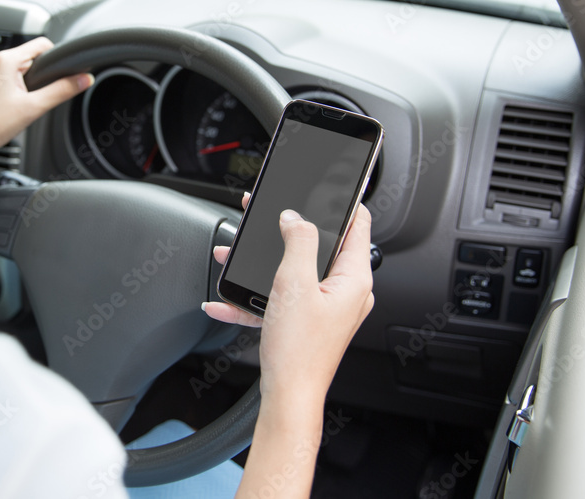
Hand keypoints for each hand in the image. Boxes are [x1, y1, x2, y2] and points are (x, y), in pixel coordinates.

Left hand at [0, 37, 92, 177]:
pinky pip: (1, 78)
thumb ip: (62, 91)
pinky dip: (9, 89)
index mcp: (5, 60)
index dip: (56, 57)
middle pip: (28, 58)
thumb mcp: (34, 108)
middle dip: (37, 77)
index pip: (41, 44)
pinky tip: (6, 107)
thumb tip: (83, 79)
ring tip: (17, 106)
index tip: (60, 73)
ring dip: (23, 84)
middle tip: (32, 100)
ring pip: (14, 69)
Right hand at [204, 194, 374, 402]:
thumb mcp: (294, 284)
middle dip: (287, 229)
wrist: (288, 398)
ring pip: (295, 270)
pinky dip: (256, 296)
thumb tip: (295, 218)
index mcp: (353, 278)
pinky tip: (227, 301)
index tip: (328, 185)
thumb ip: (298, 242)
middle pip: (321, 244)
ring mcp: (327, 308)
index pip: (358, 224)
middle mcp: (346, 292)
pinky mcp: (308, 322)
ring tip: (234, 254)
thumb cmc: (298, 351)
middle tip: (268, 213)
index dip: (343, 201)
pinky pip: (281, 297)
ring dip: (264, 262)